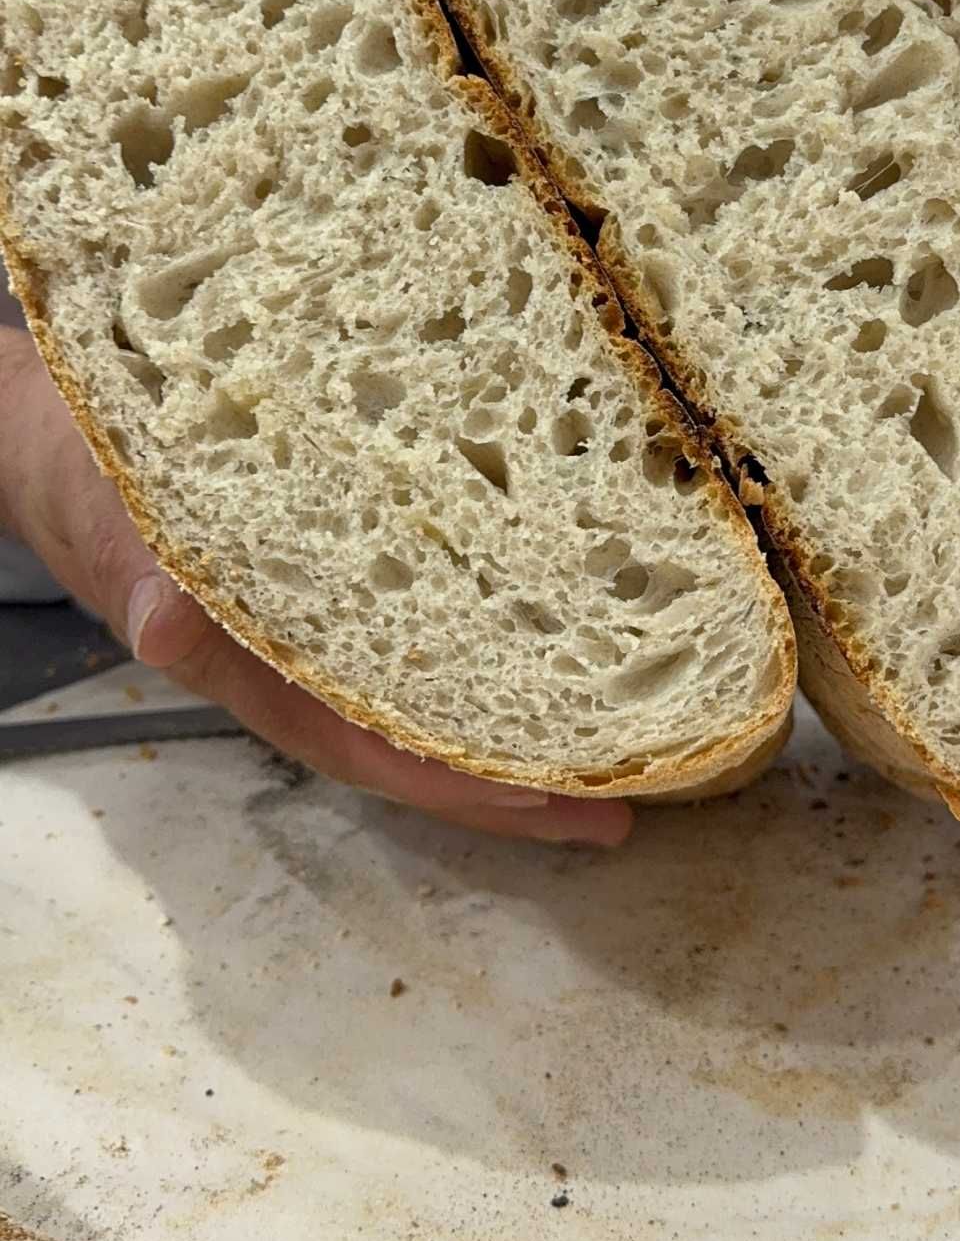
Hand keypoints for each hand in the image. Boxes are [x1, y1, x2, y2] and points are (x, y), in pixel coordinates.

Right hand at [0, 329, 630, 845]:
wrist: (57, 434)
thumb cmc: (93, 471)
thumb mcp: (115, 515)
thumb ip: (146, 571)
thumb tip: (168, 619)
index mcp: (256, 662)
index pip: (373, 746)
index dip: (461, 780)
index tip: (551, 798)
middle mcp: (300, 663)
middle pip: (420, 747)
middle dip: (514, 787)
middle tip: (621, 806)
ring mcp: (321, 632)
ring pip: (426, 705)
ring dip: (512, 734)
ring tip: (615, 750)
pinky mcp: (338, 583)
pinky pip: (419, 642)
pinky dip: (484, 659)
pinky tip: (549, 653)